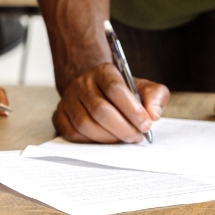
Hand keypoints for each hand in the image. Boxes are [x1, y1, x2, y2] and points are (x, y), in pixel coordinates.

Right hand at [35, 0, 165, 142]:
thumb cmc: (121, 92)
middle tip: (136, 137)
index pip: (115, 90)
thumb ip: (155, 96)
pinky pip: (72, 134)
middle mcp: (82, 84)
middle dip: (122, 128)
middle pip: (100, 110)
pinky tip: (105, 140)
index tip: (146, 124)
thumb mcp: (143, 87)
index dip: (132, 110)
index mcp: (103, 72)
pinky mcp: (59, 115)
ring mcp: (68, 100)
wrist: (93, 88)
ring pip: (84, 124)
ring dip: (107, 138)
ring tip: (123, 139)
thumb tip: (153, 114)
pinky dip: (90, 141)